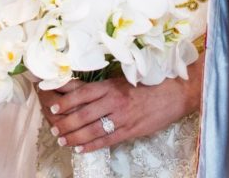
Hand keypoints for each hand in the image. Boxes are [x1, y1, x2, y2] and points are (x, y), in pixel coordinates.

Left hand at [35, 55, 203, 153]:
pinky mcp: (131, 130)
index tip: (53, 106)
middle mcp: (115, 100)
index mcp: (112, 85)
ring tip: (63, 140)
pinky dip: (92, 145)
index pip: (83, 93)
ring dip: (76, 136)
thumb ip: (104, 86)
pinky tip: (81, 148)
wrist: (174, 93)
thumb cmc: (148, 83)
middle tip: (54, 129)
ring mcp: (123, 117)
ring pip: (93, 129)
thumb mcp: (124, 79)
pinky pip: (108, 140)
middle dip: (67, 122)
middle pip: (84, 113)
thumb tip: (80, 88)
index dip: (67, 100)